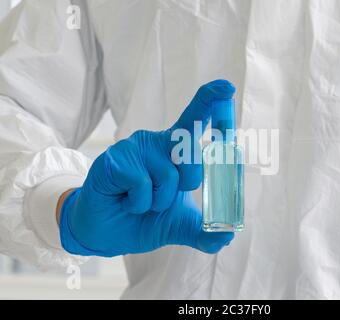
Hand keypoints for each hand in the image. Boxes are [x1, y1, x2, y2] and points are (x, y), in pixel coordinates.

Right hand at [58, 80, 235, 256]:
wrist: (106, 232)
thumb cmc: (143, 218)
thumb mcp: (178, 224)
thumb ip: (204, 230)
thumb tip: (228, 236)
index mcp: (174, 149)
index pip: (194, 119)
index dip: (210, 102)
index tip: (227, 87)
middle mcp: (156, 141)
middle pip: (192, 153)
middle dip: (187, 184)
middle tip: (162, 196)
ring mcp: (134, 148)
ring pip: (169, 177)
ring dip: (158, 202)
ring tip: (140, 200)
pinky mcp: (114, 160)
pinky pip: (144, 187)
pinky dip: (139, 205)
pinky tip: (125, 200)